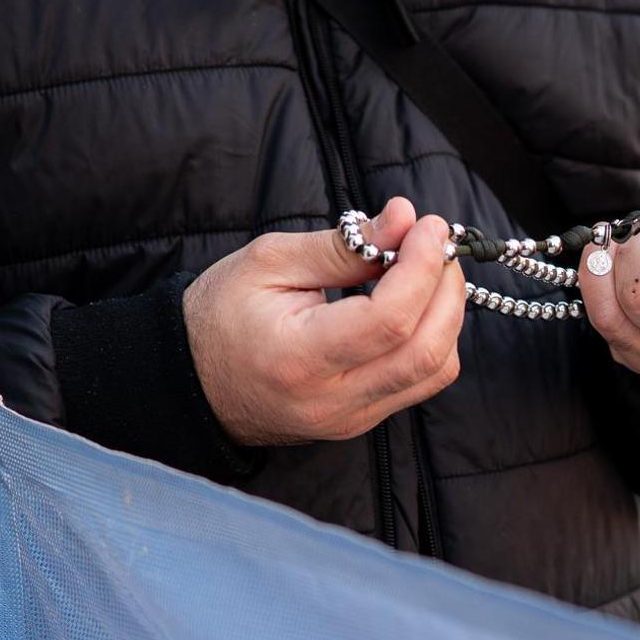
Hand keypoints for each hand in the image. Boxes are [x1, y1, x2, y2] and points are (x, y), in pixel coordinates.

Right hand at [183, 198, 463, 445]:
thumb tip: (405, 218)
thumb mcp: (269, 262)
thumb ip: (342, 245)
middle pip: (426, 351)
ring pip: (435, 370)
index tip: (427, 225)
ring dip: (446, 313)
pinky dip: (432, 335)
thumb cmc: (222, 315)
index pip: (390, 320)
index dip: (422, 267)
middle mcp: (332, 401)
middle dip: (446, 288)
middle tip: (435, 243)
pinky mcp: (362, 420)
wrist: (193, 382)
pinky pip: (421, 381)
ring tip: (424, 268)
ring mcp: (351, 419)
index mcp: (299, 358)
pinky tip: (413, 301)